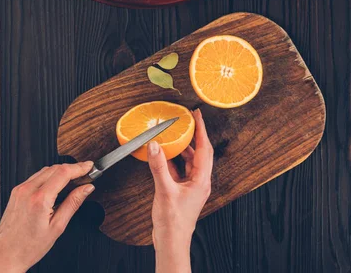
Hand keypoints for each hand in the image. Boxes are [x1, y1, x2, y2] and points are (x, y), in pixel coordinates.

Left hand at [0, 162, 94, 272]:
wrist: (5, 255)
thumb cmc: (29, 247)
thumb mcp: (57, 227)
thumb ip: (73, 203)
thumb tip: (87, 188)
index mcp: (39, 199)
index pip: (63, 172)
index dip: (79, 167)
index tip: (89, 166)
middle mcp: (28, 190)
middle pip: (55, 168)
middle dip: (72, 168)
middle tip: (84, 174)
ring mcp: (20, 189)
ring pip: (45, 170)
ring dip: (60, 171)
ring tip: (72, 180)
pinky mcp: (16, 191)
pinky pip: (36, 177)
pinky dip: (48, 176)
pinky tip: (55, 186)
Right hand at [148, 109, 212, 272]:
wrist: (171, 243)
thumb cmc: (173, 223)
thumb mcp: (164, 191)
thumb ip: (159, 167)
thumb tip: (155, 146)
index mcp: (201, 180)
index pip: (203, 148)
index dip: (201, 130)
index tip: (197, 115)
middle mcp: (199, 181)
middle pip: (200, 151)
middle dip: (195, 134)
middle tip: (188, 119)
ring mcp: (192, 186)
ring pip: (189, 160)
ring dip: (183, 147)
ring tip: (174, 134)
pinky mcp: (183, 190)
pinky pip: (180, 169)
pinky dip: (173, 159)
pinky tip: (163, 154)